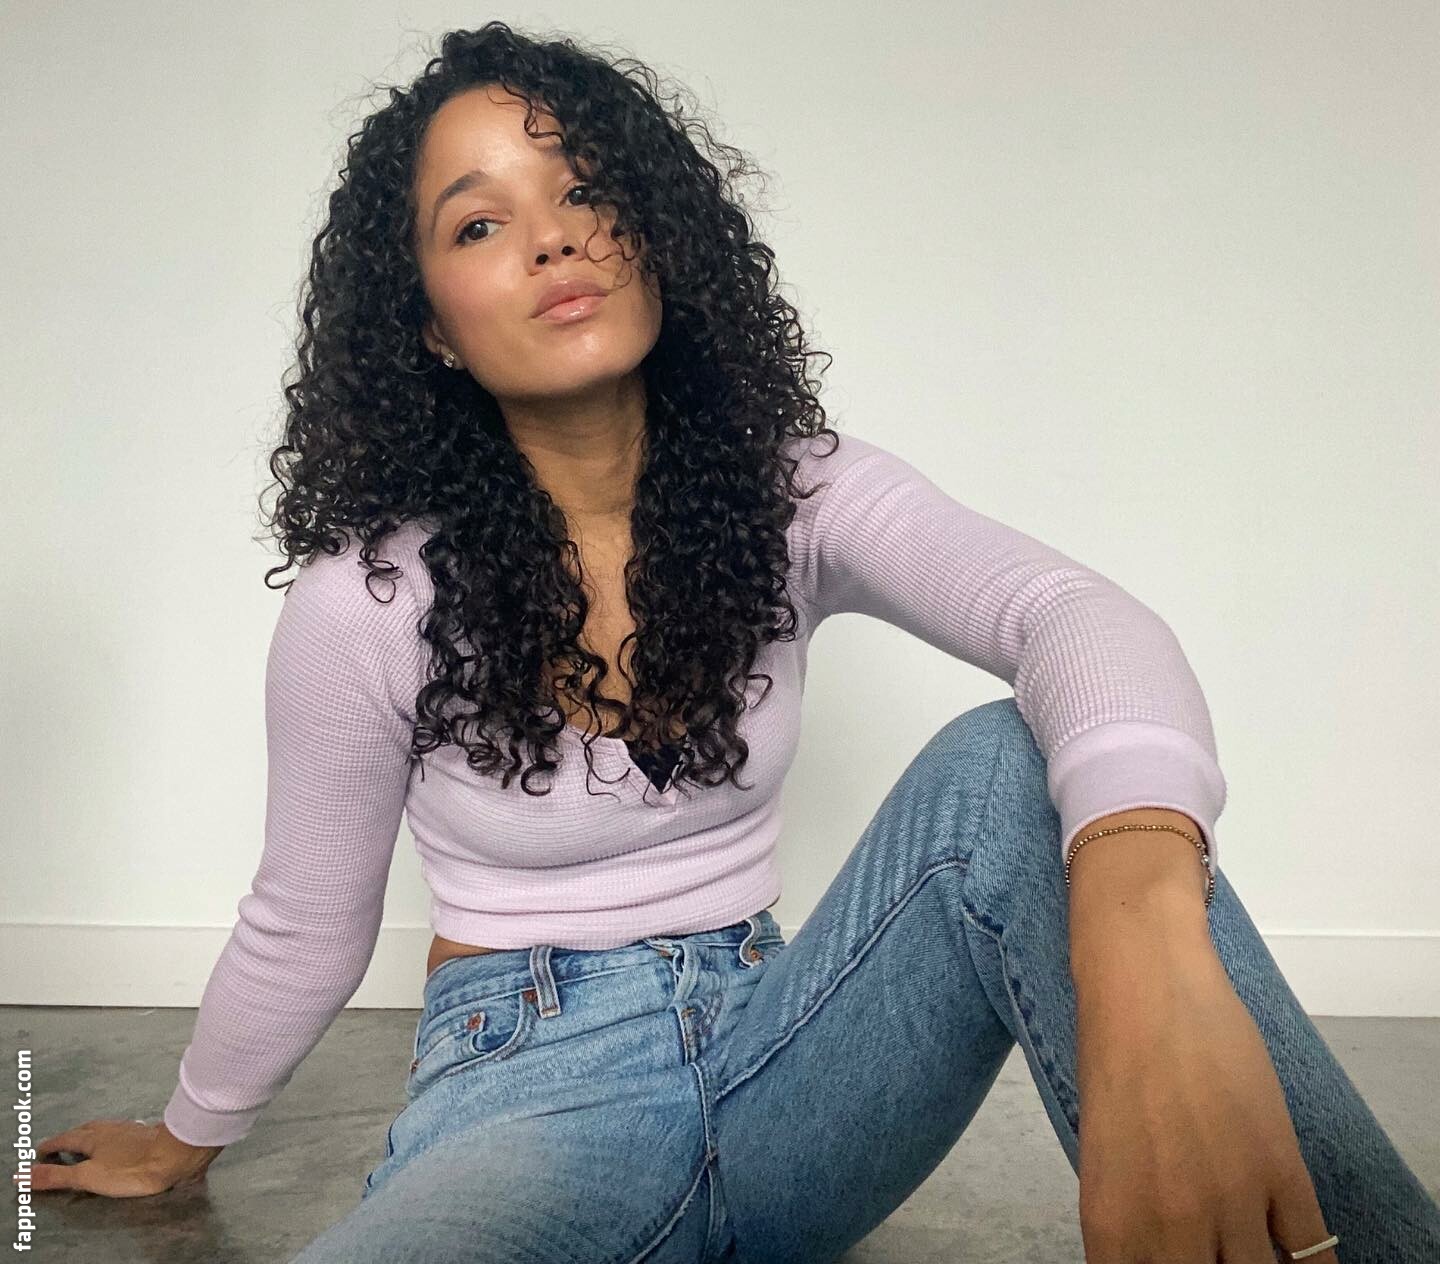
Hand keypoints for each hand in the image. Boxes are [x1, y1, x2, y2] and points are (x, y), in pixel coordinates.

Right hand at [15, 1118, 223, 1197]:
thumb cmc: (131, 1167)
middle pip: (84, 1131)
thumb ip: (56, 1176)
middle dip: (69, 1138)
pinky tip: (119, 1146)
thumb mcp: (88, 1176)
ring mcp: (130, 1130)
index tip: (39, 1150)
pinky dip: (111, 1141)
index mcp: (92, 1136)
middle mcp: (110, 1128)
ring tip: (86, 1146)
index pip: (65, 1139)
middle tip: (59, 1146)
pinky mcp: (146, 1135)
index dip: (51, 1146)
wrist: (177, 1154)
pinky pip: (121, 1135)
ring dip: (91, 1138)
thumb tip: (22, 1174)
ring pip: (104, 1131)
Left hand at [1073, 926, 1337, 1262]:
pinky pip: (1311, 1252)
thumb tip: (1158, 1252)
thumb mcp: (1103, 1152)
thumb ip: (1131, 1218)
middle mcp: (1170, 1223)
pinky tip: (1299, 1260)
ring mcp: (1230, 1199)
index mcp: (1112, 1222)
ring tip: (1248, 1249)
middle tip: (1217, 1255)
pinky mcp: (1279, 1168)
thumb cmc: (1113, 1056)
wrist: (1146, 982)